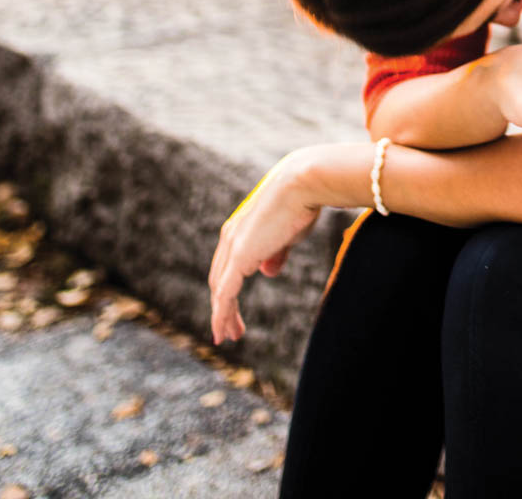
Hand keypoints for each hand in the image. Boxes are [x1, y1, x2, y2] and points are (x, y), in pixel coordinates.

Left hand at [208, 147, 335, 344]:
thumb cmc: (302, 202)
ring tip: (228, 336)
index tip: (235, 307)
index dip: (228, 288)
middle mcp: (230, 237)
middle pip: (219, 280)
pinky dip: (222, 315)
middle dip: (223, 306)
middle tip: (229, 329)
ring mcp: (233, 247)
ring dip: (222, 315)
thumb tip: (267, 272)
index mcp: (240, 230)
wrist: (303, 184)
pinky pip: (225, 294)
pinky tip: (223, 331)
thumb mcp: (287, 233)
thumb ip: (275, 253)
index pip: (228, 265)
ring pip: (219, 290)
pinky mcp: (239, 257)